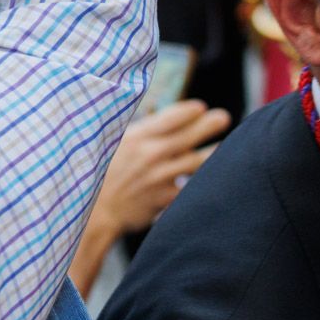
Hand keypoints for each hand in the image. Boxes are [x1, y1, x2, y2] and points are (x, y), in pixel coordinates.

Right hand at [96, 99, 230, 234]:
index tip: (200, 108)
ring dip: (212, 152)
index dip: (189, 111)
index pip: (171, 118)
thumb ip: (141, 130)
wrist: (95, 211)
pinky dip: (202, 181)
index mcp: (136, 138)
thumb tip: (168, 116)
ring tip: (223, 146)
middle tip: (223, 117)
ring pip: (196, 162)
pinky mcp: (164, 199)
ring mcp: (159, 178)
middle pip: (188, 136)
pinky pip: (190, 187)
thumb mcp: (113, 143)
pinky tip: (213, 175)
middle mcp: (150, 156)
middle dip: (209, 125)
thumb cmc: (102, 172)